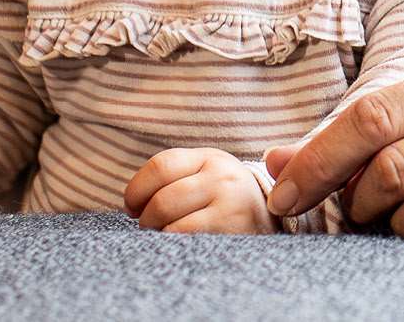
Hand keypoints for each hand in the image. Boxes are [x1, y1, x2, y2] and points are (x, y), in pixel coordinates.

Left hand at [123, 148, 274, 234]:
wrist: (272, 222)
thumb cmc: (225, 200)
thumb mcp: (206, 176)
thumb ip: (173, 177)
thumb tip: (131, 203)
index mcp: (209, 158)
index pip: (160, 166)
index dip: (136, 189)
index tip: (131, 206)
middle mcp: (222, 176)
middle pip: (162, 198)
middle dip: (146, 218)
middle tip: (148, 226)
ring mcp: (230, 203)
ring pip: (170, 220)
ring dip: (158, 233)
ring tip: (164, 235)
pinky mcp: (232, 230)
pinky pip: (185, 238)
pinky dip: (173, 243)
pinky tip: (179, 245)